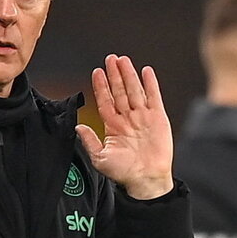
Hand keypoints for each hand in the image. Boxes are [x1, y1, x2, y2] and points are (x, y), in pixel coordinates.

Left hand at [76, 55, 173, 198]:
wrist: (145, 179)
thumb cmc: (123, 173)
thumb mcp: (100, 158)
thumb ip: (90, 141)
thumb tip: (78, 126)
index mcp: (113, 126)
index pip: (105, 100)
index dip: (101, 86)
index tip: (96, 72)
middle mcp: (127, 118)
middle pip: (120, 91)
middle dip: (114, 75)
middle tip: (110, 58)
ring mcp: (143, 116)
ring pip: (134, 90)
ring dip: (128, 75)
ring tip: (123, 60)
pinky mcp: (158, 117)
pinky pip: (154, 96)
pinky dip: (150, 84)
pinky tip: (146, 71)